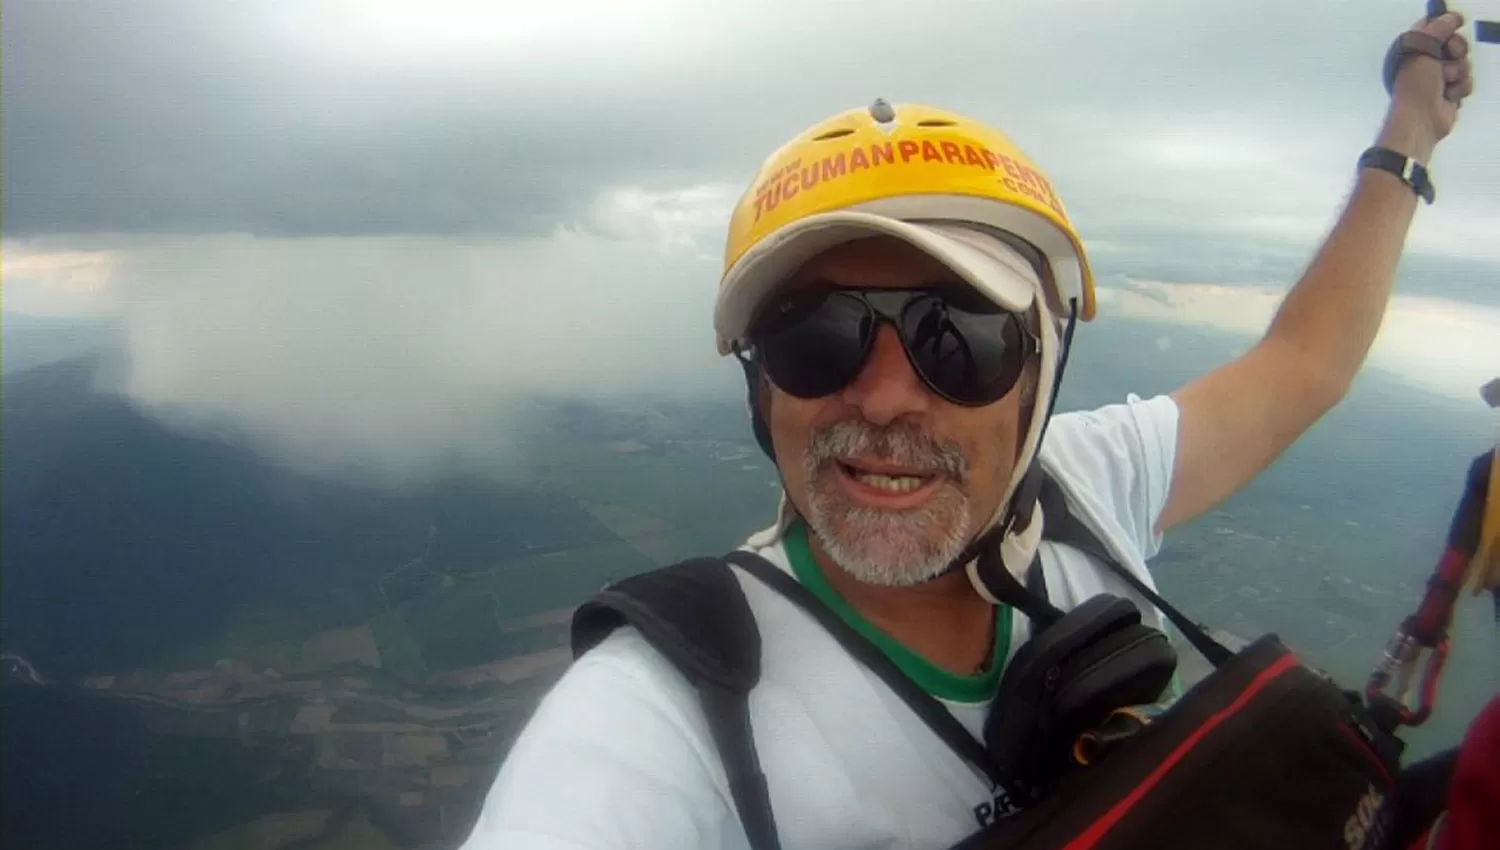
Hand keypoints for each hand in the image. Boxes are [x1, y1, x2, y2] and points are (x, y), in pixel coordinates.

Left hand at [1388, 11, 1474, 145]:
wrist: (1420, 119)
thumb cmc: (1416, 83)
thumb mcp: (1422, 48)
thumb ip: (1437, 28)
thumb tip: (1452, 17)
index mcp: (1413, 49)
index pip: (1433, 28)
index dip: (1445, 27)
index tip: (1454, 28)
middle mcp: (1425, 62)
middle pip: (1454, 44)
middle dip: (1456, 51)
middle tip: (1450, 58)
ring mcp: (1439, 78)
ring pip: (1463, 64)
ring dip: (1457, 73)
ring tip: (1445, 84)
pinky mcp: (1450, 93)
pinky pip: (1466, 82)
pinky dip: (1459, 89)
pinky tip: (1448, 96)